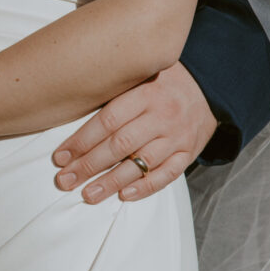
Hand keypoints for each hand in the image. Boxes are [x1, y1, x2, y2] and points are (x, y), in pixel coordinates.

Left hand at [52, 62, 218, 203]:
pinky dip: (145, 187)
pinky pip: (168, 174)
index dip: (81, 141)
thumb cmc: (161, 81)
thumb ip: (114, 92)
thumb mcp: (139, 74)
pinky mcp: (189, 151)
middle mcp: (162, 115)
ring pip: (141, 163)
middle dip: (89, 166)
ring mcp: (177, 135)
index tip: (60, 157)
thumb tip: (69, 110)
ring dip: (112, 182)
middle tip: (65, 181)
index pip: (107, 121)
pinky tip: (124, 195)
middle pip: (120, 145)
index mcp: (145, 92)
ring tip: (88, 194)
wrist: (209, 84)